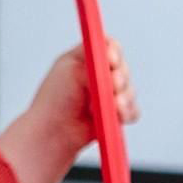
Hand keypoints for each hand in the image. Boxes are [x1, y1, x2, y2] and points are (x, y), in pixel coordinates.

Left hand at [0, 39, 138, 182]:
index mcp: (86, 60)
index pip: (108, 47)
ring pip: (129, 90)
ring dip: (125, 97)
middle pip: (122, 68)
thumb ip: (91, 60)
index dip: (114, 51)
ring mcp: (107, 97)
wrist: (51, 134)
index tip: (111, 61)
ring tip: (115, 106)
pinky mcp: (113, 116)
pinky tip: (120, 116)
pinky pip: (131, 111)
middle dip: (120, 77)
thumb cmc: (52, 102)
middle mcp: (99, 77)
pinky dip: (129, 112)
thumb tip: (111, 59)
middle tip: (114, 85)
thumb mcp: (68, 70)